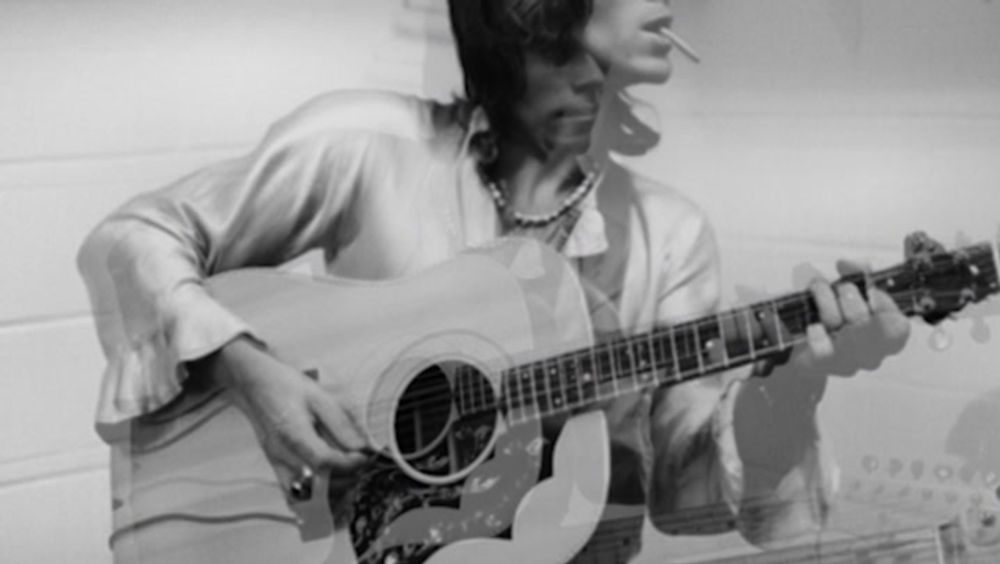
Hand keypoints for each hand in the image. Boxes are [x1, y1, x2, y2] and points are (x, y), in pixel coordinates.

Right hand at [194, 337, 371, 503]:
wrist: (255, 385)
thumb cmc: (285, 387)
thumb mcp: (320, 397)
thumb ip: (341, 425)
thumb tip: (362, 447)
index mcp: (293, 434)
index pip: (324, 463)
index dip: (350, 465)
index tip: (365, 457)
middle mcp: (282, 455)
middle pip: (315, 486)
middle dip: (346, 481)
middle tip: (361, 467)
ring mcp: (277, 465)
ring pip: (304, 499)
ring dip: (331, 495)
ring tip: (349, 477)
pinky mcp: (276, 469)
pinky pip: (293, 497)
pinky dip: (313, 501)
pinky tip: (330, 490)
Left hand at [800, 259, 910, 365]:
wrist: (804, 340)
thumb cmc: (835, 312)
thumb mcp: (850, 288)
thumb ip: (857, 272)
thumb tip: (849, 263)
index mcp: (887, 333)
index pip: (898, 328)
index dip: (885, 308)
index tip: (870, 290)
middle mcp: (872, 351)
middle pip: (869, 327)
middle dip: (851, 299)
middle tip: (840, 286)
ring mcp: (849, 361)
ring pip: (844, 334)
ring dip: (828, 304)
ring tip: (819, 290)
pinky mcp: (823, 365)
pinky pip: (824, 352)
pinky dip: (817, 333)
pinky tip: (813, 324)